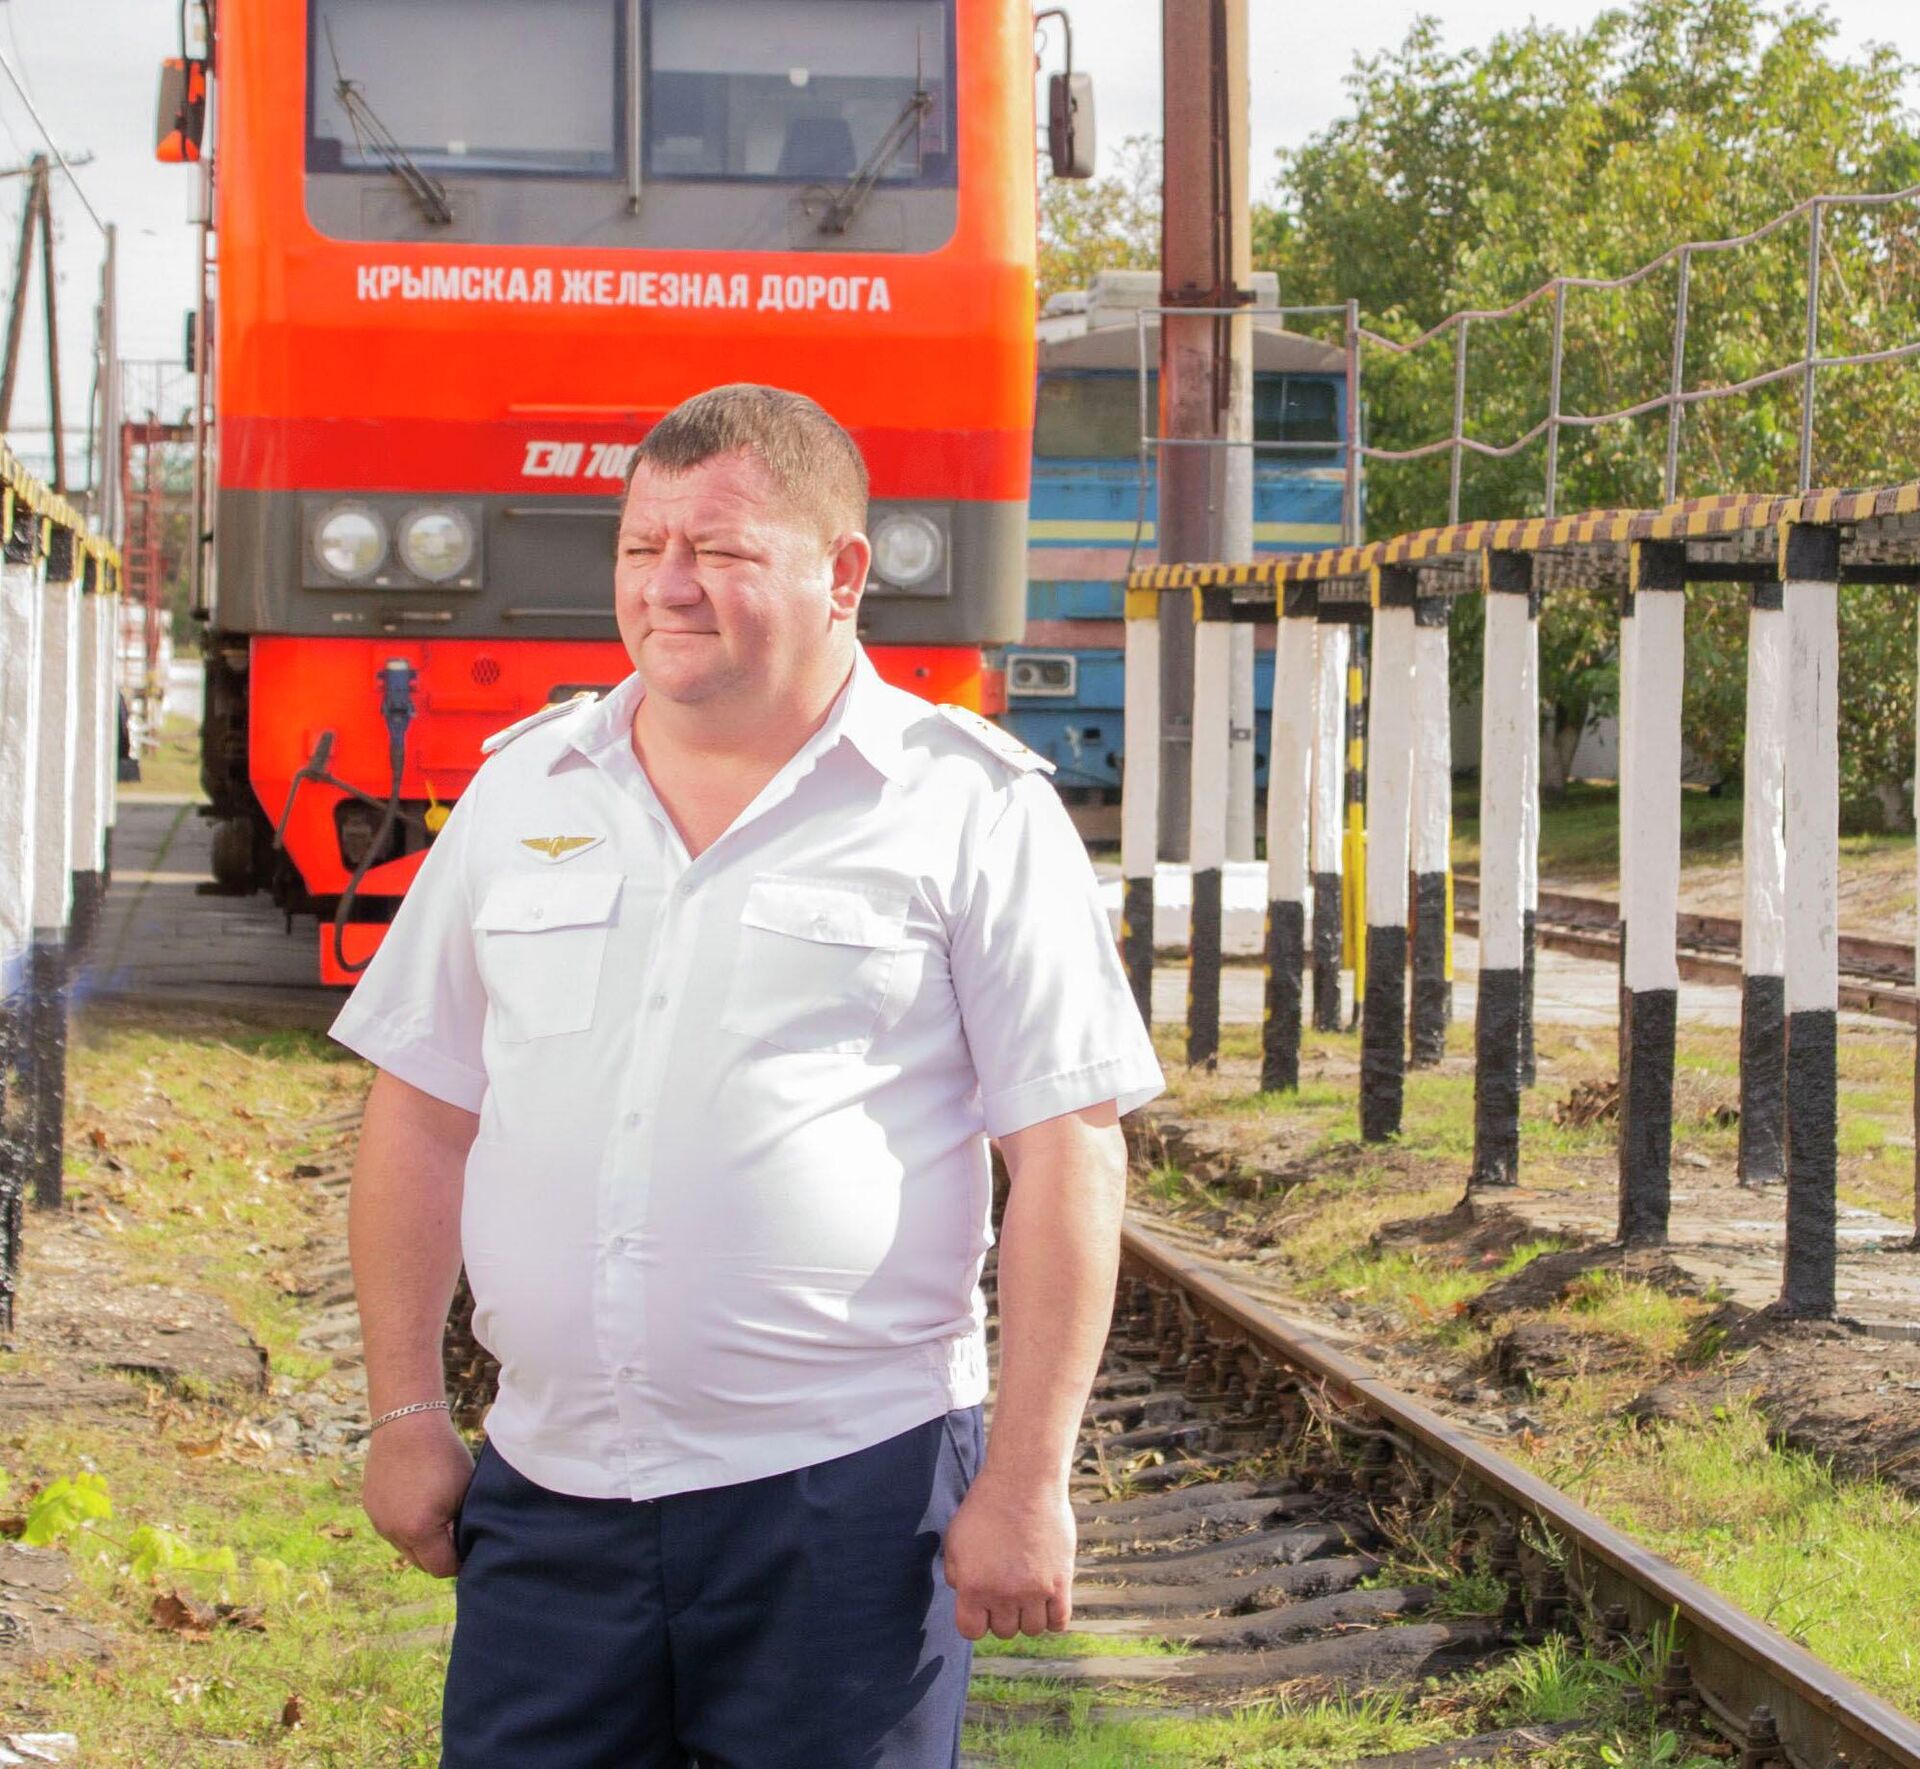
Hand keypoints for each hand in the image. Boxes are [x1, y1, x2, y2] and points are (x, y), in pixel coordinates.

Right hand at [362, 1409, 473, 1577]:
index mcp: (420, 1531)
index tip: (468, 1544)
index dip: (459, 1560)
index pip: (442, 1568)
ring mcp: (378, 1521)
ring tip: (435, 1509)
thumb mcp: (463, 1494)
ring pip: (405, 1546)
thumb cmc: (443, 1456)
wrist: (407, 1423)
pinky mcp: (370, 1508)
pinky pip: (391, 1528)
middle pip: (421, 1563)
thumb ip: (462, 1527)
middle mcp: (393, 1532)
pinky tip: (418, 1499)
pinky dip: (405, 1524)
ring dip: (421, 1539)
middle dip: (439, 1553)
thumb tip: (465, 1548)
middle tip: (454, 1527)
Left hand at [941, 1467, 1075, 1639]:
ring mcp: (1033, 1591)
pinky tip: (1047, 1599)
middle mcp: (1002, 1595)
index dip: (975, 1619)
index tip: (981, 1605)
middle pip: (1004, 1631)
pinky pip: (1059, 1621)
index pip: (971, 1631)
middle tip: (1006, 1589)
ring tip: (1027, 1593)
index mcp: (973, 1586)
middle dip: (1002, 1613)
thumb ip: (956, 1573)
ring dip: (1028, 1615)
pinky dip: (1053, 1617)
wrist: (1023, 1482)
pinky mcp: (1060, 1583)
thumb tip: (963, 1595)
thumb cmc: (986, 1507)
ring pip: (1032, 1629)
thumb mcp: (955, 1539)